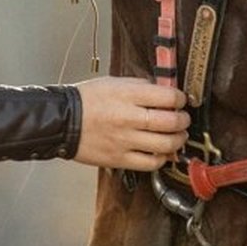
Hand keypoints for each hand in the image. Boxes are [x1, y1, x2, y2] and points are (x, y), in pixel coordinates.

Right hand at [72, 77, 188, 169]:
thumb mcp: (113, 82)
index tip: (181, 100)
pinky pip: (150, 163)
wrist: (63, 121)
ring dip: (178, 140)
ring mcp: (124, 140)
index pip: (168, 97)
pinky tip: (162, 152)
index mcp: (127, 95)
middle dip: (183, 120)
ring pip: (165, 144)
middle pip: (171, 122)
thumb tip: (163, 90)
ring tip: (178, 136)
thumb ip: (140, 85)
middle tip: (183, 118)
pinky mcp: (119, 159)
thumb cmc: (87, 100)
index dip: (180, 98)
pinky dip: (162, 158)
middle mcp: (129, 118)